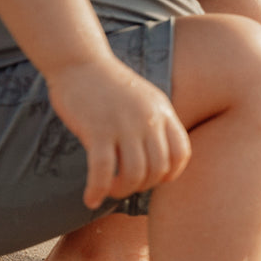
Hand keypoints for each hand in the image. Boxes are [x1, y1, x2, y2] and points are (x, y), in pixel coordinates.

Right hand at [45, 55, 190, 208]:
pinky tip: (90, 199)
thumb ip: (156, 124)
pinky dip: (97, 190)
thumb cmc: (109, 85)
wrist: (79, 60)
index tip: (154, 178)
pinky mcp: (96, 129)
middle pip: (158, 168)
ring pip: (135, 173)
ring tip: (111, 191)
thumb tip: (159, 161)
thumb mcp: (145, 100)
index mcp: (162, 112)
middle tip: (126, 185)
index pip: (182, 153)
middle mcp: (148, 119)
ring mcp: (123, 124)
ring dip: (123, 190)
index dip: (171, 173)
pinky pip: (103, 170)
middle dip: (144, 185)